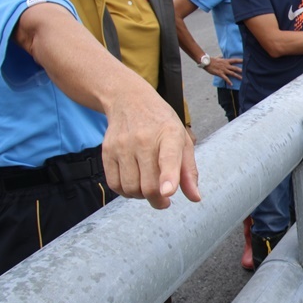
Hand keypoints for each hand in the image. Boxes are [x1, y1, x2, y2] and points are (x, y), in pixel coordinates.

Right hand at [102, 94, 200, 208]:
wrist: (129, 101)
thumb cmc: (161, 125)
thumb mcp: (182, 141)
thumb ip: (189, 171)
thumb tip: (195, 198)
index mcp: (169, 135)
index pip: (168, 158)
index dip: (168, 177)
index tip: (168, 192)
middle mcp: (144, 140)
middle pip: (148, 184)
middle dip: (158, 200)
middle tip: (164, 201)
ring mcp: (123, 145)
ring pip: (131, 187)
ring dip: (141, 196)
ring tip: (149, 188)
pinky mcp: (107, 151)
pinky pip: (114, 184)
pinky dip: (125, 192)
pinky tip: (134, 184)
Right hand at [205, 56, 242, 86]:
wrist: (206, 62)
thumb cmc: (211, 60)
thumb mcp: (217, 58)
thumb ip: (221, 57)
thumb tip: (221, 56)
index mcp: (226, 61)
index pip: (235, 60)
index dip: (240, 60)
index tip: (245, 61)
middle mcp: (226, 65)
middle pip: (235, 68)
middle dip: (241, 70)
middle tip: (246, 72)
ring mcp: (223, 69)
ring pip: (232, 73)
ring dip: (237, 76)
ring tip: (242, 79)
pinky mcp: (220, 73)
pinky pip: (225, 78)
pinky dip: (228, 81)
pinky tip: (231, 84)